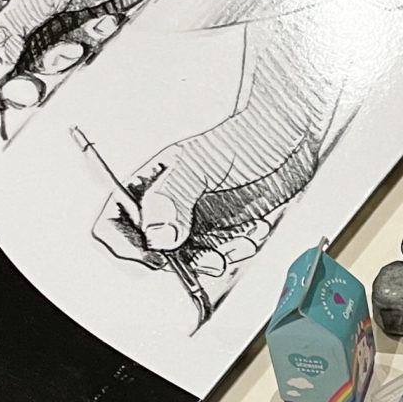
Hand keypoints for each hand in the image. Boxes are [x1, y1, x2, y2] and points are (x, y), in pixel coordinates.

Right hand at [0, 0, 126, 106]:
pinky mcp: (76, 40)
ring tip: (77, 41)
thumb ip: (9, 32)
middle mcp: (20, 19)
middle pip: (1, 69)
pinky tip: (99, 25)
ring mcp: (48, 31)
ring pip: (40, 71)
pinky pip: (74, 64)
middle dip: (19, 80)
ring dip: (61, 60)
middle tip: (34, 87)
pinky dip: (88, 48)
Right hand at [91, 133, 290, 280]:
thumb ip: (173, 196)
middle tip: (211, 253)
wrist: (290, 142)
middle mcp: (165, 208)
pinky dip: (234, 253)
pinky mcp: (219, 235)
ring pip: (187, 263)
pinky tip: (251, 233)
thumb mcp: (202, 162)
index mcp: (148, 185)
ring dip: (215, 258)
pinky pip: (217, 261)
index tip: (156, 256)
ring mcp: (192, 223)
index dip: (125, 247)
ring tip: (241, 236)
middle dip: (181, 260)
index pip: (112, 224)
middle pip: (149, 255)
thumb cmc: (245, 137)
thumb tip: (156, 235)